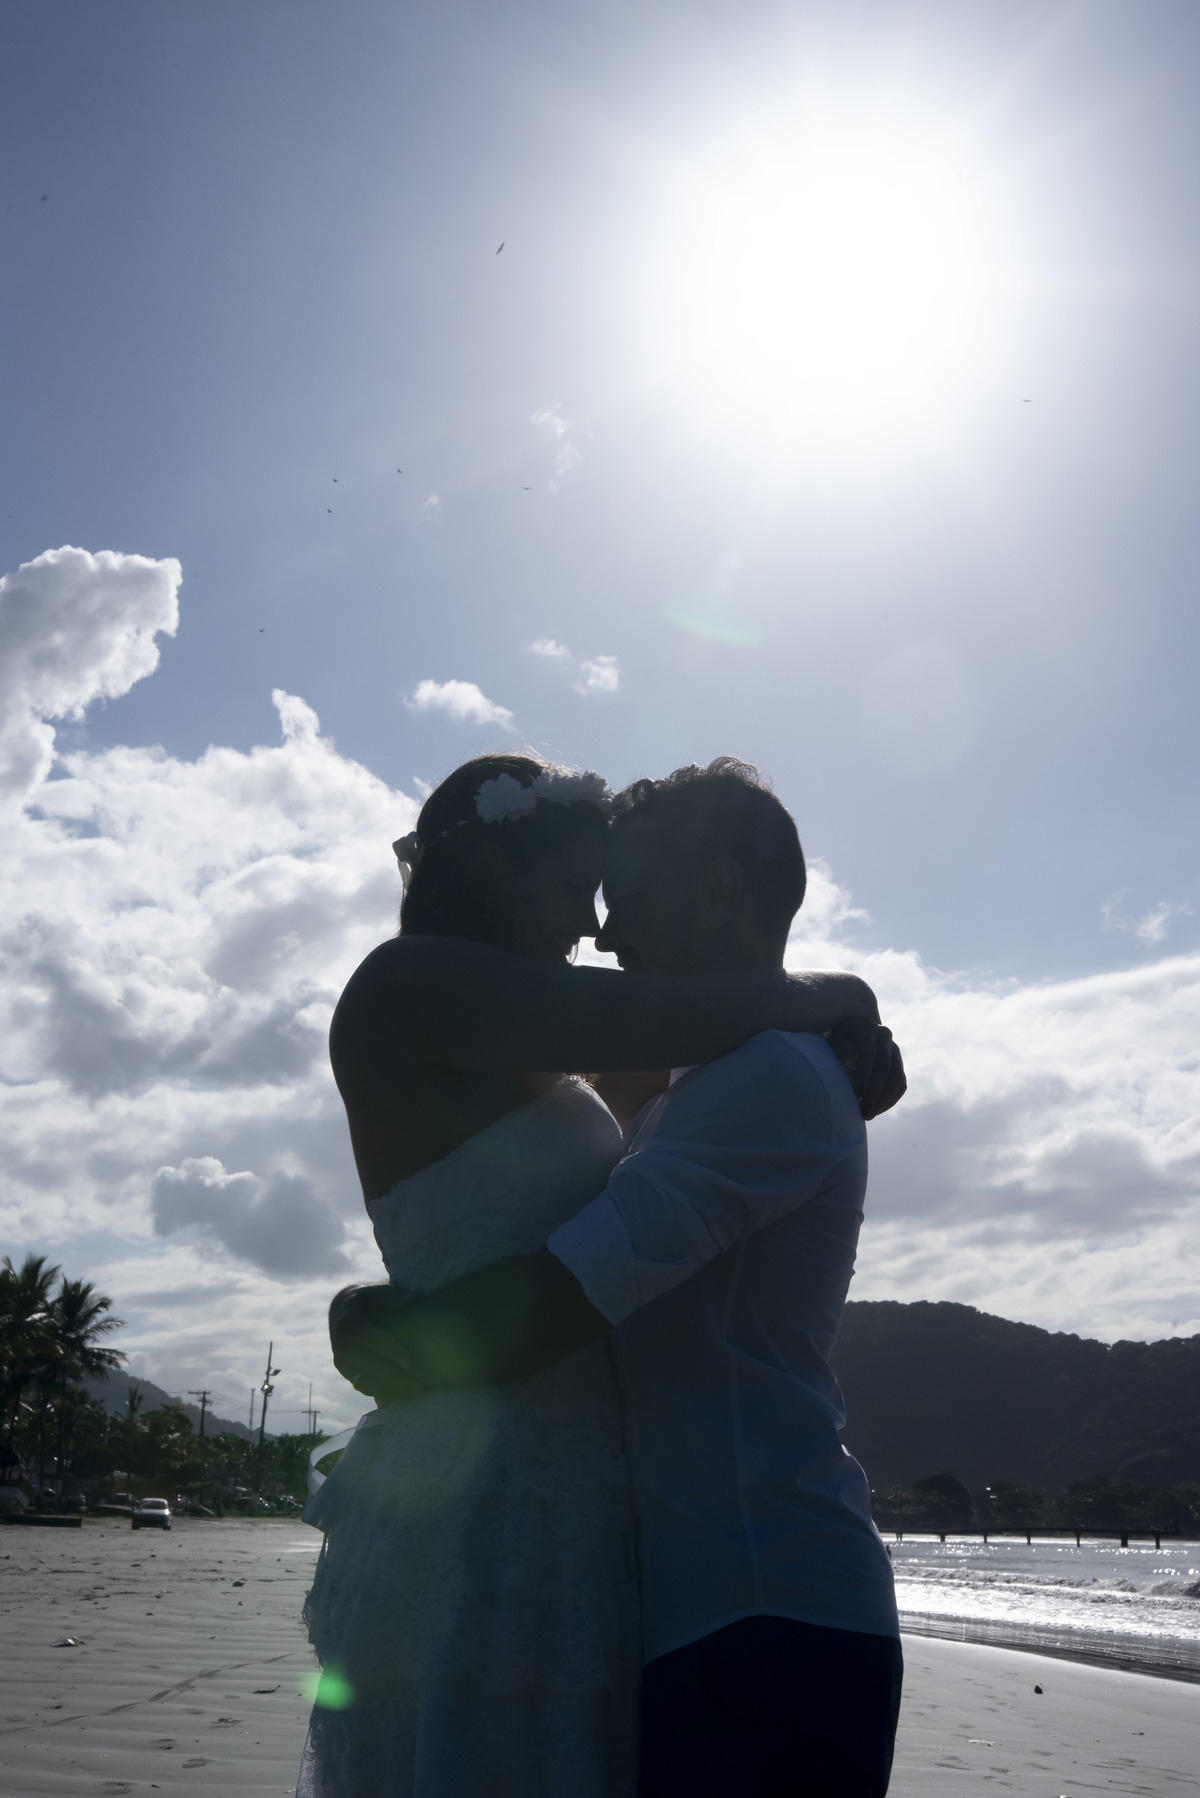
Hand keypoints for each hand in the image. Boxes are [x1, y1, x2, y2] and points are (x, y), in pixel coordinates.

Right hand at [329, 1283, 426, 1405]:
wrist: (343, 1309)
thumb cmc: (369, 1299)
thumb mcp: (378, 1291)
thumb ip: (393, 1296)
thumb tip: (410, 1302)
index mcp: (350, 1321)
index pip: (369, 1338)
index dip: (389, 1351)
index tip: (411, 1363)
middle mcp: (341, 1344)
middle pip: (368, 1366)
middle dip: (395, 1379)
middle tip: (420, 1388)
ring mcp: (342, 1361)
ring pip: (365, 1382)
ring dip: (391, 1391)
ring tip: (416, 1395)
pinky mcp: (346, 1372)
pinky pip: (364, 1387)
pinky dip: (383, 1394)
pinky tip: (403, 1396)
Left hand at [827, 1019, 907, 1120]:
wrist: (847, 1038)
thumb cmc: (834, 1046)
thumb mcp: (832, 1049)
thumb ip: (836, 1063)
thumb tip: (834, 1089)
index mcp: (864, 1029)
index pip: (868, 1052)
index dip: (864, 1074)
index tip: (856, 1095)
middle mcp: (883, 1036)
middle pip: (885, 1066)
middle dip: (874, 1093)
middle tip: (864, 1113)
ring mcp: (894, 1049)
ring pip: (897, 1077)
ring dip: (884, 1100)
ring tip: (869, 1115)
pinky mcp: (899, 1063)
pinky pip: (901, 1084)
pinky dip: (890, 1100)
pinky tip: (877, 1111)